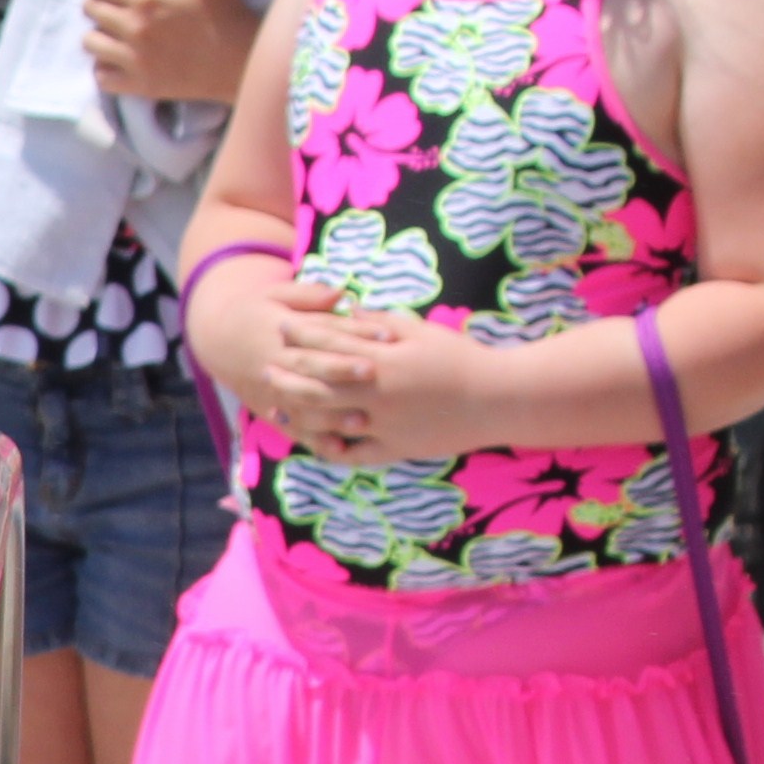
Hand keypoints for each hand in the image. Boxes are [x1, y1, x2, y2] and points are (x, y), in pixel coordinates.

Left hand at [79, 0, 258, 107]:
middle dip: (98, 0)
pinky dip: (103, 65)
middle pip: (92, 10)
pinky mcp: (137, 85)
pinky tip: (118, 56)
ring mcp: (133, 60)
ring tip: (114, 28)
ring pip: (90, 42)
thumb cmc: (225, 10)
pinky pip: (100, 75)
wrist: (241, 60)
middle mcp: (133, 29)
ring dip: (98, 32)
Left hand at [265, 287, 485, 465]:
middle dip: (287, 377)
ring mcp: (384, 424)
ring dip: (297, 416)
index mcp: (386, 359)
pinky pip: (352, 454)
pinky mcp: (394, 448)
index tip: (282, 329)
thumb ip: (382, 321)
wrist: (499, 398)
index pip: (331, 345)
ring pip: (327, 422)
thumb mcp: (423, 332)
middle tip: (264, 370)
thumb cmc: (462, 358)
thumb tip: (347, 308)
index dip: (302, 337)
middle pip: (318, 386)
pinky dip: (330, 450)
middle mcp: (379, 393)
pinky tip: (312, 444)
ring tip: (275, 410)